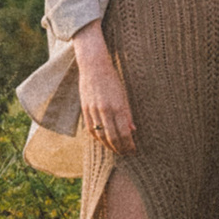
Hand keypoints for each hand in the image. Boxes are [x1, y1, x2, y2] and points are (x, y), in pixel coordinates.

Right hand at [74, 29, 134, 154]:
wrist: (94, 65)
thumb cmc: (112, 78)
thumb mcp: (123, 94)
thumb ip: (127, 113)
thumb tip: (132, 130)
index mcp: (117, 106)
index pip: (124, 133)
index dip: (129, 145)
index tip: (133, 150)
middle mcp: (105, 110)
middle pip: (113, 137)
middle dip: (120, 148)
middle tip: (126, 154)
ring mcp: (93, 110)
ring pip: (101, 136)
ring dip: (109, 146)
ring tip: (117, 150)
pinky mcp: (85, 109)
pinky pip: (91, 129)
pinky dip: (98, 138)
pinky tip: (104, 141)